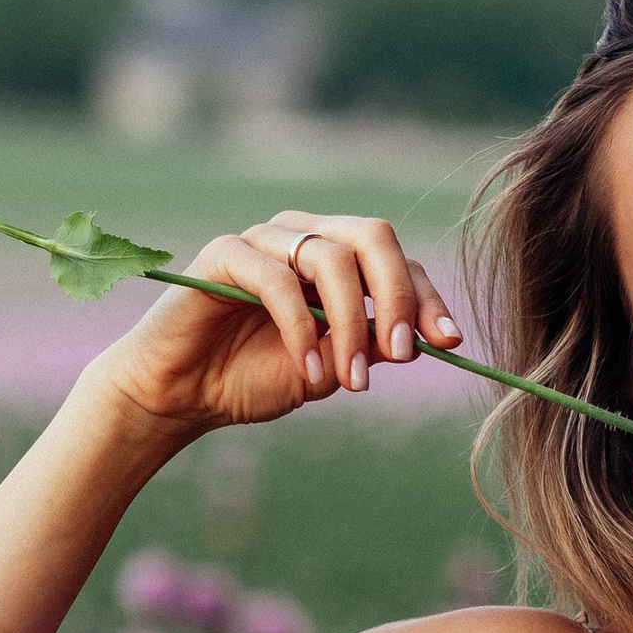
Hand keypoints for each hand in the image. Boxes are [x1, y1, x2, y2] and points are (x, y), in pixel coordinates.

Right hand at [90, 212, 463, 431]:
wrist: (183, 396)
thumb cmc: (255, 379)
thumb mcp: (330, 370)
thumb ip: (368, 347)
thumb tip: (420, 339)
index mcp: (337, 259)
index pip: (397, 261)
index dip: (427, 297)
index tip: (450, 343)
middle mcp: (304, 236)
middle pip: (373, 236)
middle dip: (398, 295)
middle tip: (402, 353)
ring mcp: (264, 240)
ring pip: (330, 257)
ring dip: (349, 324)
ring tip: (352, 382)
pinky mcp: (225, 254)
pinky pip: (278, 281)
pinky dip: (301, 330)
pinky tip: (309, 374)